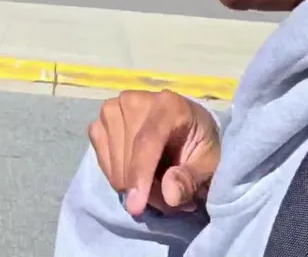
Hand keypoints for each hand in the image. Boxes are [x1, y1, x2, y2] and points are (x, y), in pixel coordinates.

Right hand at [88, 90, 220, 216]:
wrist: (185, 125)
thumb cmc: (199, 143)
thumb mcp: (208, 164)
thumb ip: (190, 179)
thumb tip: (169, 195)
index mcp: (168, 105)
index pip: (146, 141)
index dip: (140, 175)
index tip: (136, 207)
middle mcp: (135, 100)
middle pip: (128, 154)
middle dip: (142, 188)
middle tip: (165, 200)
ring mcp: (114, 108)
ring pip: (112, 159)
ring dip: (129, 183)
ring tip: (153, 186)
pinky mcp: (101, 119)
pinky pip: (100, 155)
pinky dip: (114, 172)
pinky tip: (132, 172)